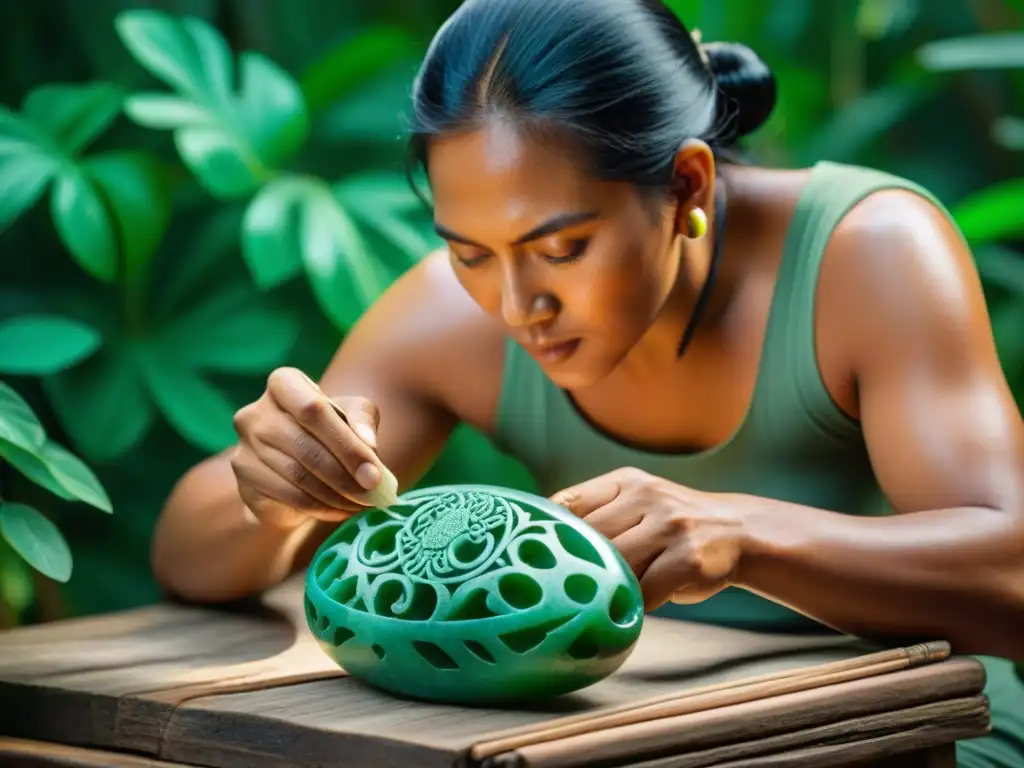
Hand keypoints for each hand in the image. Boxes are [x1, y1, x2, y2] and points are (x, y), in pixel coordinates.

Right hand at [229, 367, 389, 529]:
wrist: (292, 467)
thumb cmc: (327, 431)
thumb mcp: (351, 415)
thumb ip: (362, 420)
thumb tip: (369, 444)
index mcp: (284, 383)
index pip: (313, 409)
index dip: (346, 443)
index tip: (374, 471)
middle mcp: (256, 411)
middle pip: (306, 446)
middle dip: (346, 474)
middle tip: (372, 492)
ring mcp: (245, 444)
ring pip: (298, 475)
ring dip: (336, 494)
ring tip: (362, 503)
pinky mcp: (244, 475)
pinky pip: (289, 495)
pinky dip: (321, 507)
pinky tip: (340, 510)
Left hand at [550, 468, 748, 610]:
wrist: (739, 531)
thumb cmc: (671, 527)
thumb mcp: (637, 503)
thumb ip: (598, 516)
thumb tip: (540, 548)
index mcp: (627, 481)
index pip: (570, 502)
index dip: (547, 532)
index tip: (530, 556)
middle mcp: (648, 496)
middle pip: (589, 539)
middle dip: (576, 568)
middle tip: (562, 592)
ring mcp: (670, 526)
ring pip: (616, 566)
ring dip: (608, 588)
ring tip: (602, 601)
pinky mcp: (689, 559)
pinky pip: (646, 591)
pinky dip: (636, 605)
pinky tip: (634, 608)